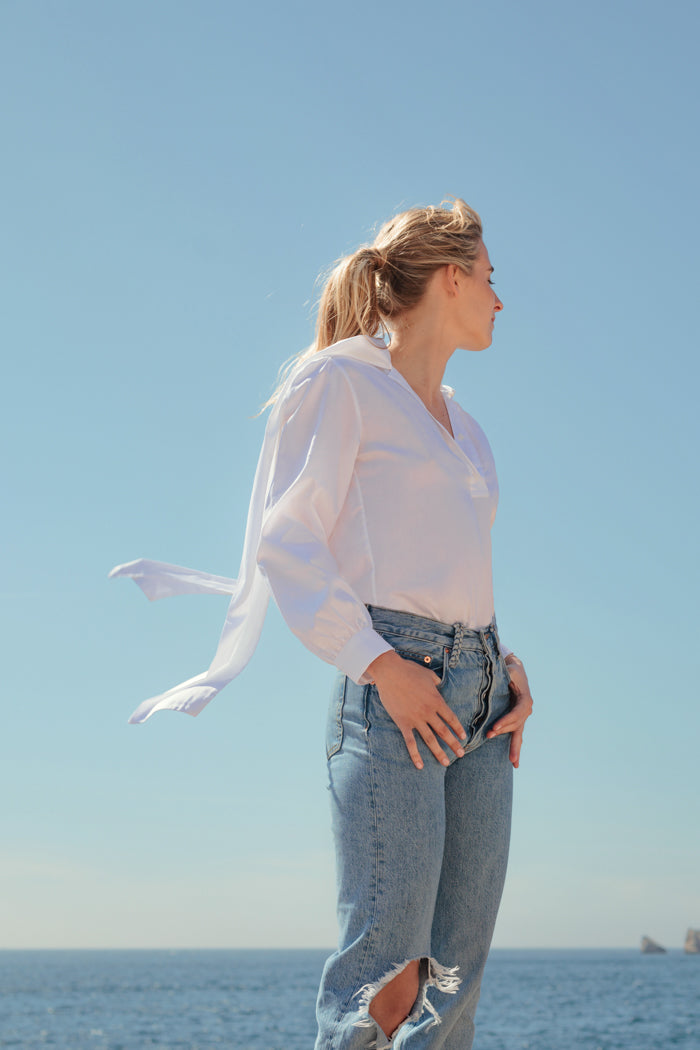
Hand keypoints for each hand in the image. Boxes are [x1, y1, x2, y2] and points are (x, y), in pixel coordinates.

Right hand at [366, 650, 466, 769]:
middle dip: (454, 744)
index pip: (451, 718)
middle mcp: (428, 712)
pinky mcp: (403, 723)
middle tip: (461, 754)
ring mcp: (416, 719)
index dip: (458, 728)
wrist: (390, 672)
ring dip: (439, 752)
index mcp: (436, 700)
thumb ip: (436, 681)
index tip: (463, 737)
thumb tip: (440, 684)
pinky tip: (420, 765)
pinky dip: (415, 755)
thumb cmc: (409, 670)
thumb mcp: (428, 674)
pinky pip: (410, 742)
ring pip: (430, 740)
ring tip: (446, 763)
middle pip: (444, 732)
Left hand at [486, 654, 532, 767]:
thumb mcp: (509, 669)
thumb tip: (500, 678)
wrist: (516, 670)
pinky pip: (517, 735)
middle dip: (503, 731)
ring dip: (513, 745)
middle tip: (489, 736)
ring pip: (518, 733)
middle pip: (516, 725)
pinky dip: (516, 748)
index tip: (494, 727)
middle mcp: (526, 710)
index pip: (516, 713)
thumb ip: (505, 674)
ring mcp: (522, 717)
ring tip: (511, 760)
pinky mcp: (517, 720)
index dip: (506, 720)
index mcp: (525, 700)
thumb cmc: (511, 669)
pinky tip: (515, 763)